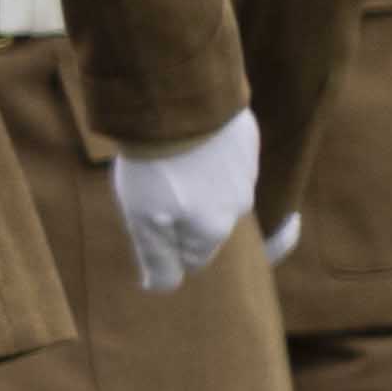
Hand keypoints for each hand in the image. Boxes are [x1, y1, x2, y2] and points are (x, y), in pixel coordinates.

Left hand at [115, 106, 261, 295]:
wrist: (184, 101)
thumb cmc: (159, 165)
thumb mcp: (145, 220)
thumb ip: (157, 258)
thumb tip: (160, 289)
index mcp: (213, 228)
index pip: (194, 257)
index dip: (169, 247)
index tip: (150, 228)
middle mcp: (239, 204)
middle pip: (207, 222)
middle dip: (184, 215)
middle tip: (155, 192)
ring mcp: (246, 169)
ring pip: (218, 189)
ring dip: (195, 182)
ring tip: (166, 164)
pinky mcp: (244, 138)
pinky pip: (224, 156)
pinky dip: (207, 154)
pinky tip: (186, 141)